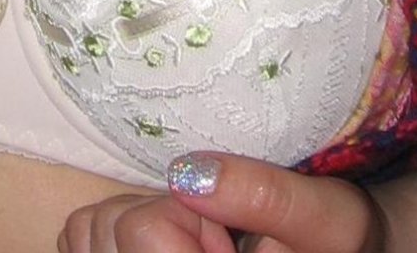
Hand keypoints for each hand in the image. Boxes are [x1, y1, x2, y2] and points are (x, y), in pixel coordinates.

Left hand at [59, 152, 385, 252]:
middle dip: (160, 218)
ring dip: (136, 224)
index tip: (226, 235)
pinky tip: (162, 244)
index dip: (187, 217)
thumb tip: (185, 172)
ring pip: (89, 232)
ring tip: (197, 243)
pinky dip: (112, 228)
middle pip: (108, 231)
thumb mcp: (328, 217)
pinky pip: (78, 237)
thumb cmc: (338, 244)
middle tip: (215, 240)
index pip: (144, 232)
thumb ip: (267, 195)